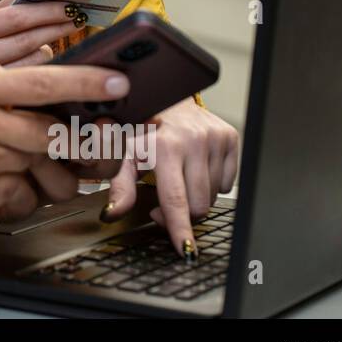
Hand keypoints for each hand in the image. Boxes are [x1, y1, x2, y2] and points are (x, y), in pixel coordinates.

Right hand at [0, 0, 86, 71]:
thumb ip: (8, 10)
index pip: (14, 16)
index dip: (47, 9)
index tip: (71, 2)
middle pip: (27, 39)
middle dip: (58, 25)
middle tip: (81, 17)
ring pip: (34, 60)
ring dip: (53, 48)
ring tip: (69, 32)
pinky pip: (37, 83)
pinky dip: (49, 72)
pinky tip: (56, 65)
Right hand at [0, 58, 130, 240]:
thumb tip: (39, 98)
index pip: (42, 78)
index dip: (87, 79)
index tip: (118, 80)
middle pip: (52, 123)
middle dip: (86, 135)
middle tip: (108, 138)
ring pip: (40, 162)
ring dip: (50, 175)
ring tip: (38, 177)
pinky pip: (20, 196)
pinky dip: (17, 198)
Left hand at [99, 98, 239, 256]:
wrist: (162, 93)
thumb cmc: (138, 124)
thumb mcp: (122, 152)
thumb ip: (119, 186)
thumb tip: (112, 213)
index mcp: (165, 147)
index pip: (176, 199)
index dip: (180, 228)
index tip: (186, 249)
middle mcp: (194, 141)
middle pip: (198, 204)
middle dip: (180, 213)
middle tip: (161, 202)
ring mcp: (215, 138)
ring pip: (213, 196)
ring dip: (195, 197)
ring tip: (176, 180)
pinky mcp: (229, 136)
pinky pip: (227, 181)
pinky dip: (211, 183)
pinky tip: (193, 167)